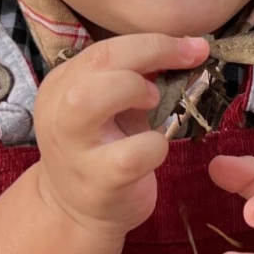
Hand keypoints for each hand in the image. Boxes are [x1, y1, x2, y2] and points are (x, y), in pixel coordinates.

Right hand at [34, 33, 207, 239]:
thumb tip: (187, 47)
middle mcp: (58, 111)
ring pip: (96, 98)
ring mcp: (73, 147)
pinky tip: (152, 153)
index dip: (156, 42)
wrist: (75, 211)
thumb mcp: (110, 105)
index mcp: (61, 84)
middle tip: (176, 74)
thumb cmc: (102, 148)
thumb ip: (134, 75)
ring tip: (152, 107)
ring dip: (138, 92)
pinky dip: (156, 146)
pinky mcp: (97, 179)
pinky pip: (135, 152)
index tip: (194, 46)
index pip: (105, 48)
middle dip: (151, 55)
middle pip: (100, 61)